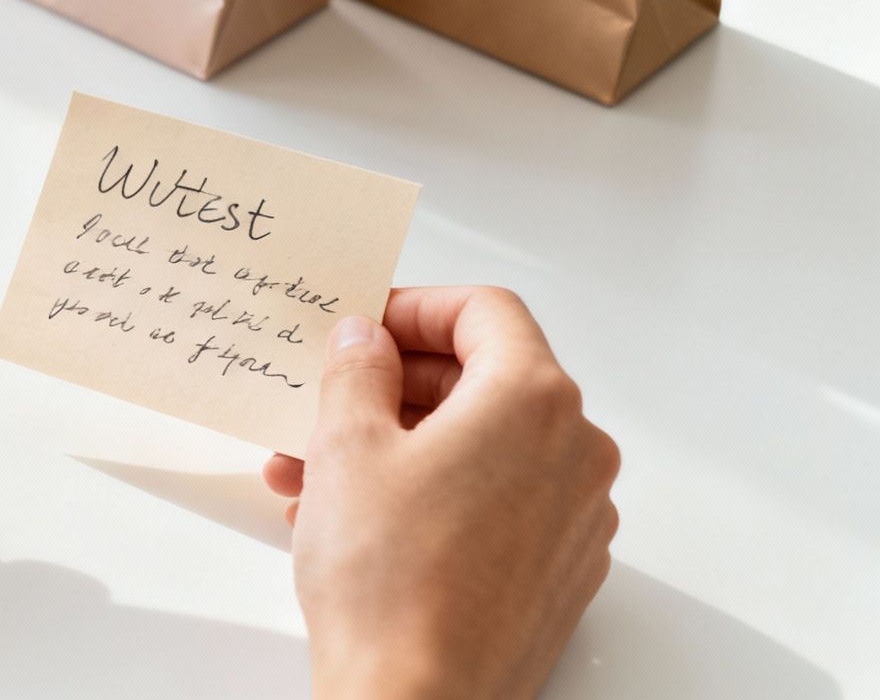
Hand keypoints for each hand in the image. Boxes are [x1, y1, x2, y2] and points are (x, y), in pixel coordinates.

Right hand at [261, 288, 619, 699]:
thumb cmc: (390, 583)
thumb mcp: (345, 443)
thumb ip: (357, 369)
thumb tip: (366, 340)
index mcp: (533, 401)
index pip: (485, 311)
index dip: (414, 308)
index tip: (367, 326)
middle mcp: (575, 452)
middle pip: (486, 378)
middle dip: (394, 385)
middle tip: (330, 398)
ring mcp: (576, 517)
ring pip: (483, 446)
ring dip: (400, 443)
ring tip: (315, 472)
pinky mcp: (559, 570)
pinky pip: (497, 501)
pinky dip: (434, 492)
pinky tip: (360, 518)